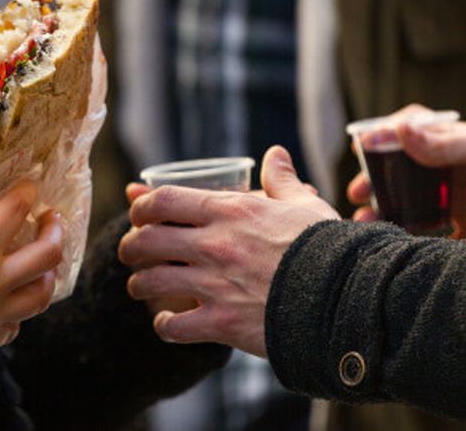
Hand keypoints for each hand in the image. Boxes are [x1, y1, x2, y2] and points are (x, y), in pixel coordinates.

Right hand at [0, 181, 63, 359]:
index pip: (14, 211)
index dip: (25, 193)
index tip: (30, 186)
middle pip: (47, 255)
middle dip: (55, 231)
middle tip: (52, 220)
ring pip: (40, 296)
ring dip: (46, 276)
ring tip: (42, 266)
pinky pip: (13, 327)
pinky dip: (16, 314)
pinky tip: (10, 305)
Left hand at [118, 146, 338, 356]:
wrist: (350, 297)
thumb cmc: (328, 249)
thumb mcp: (304, 206)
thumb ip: (281, 181)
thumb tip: (275, 154)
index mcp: (229, 211)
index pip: (162, 200)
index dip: (141, 207)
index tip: (137, 214)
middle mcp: (214, 244)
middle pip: (144, 241)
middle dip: (130, 248)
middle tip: (131, 254)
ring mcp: (214, 284)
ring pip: (151, 282)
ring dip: (140, 286)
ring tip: (141, 288)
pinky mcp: (222, 322)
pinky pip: (173, 326)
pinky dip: (164, 326)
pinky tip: (167, 323)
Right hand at [347, 104, 465, 234]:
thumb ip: (443, 145)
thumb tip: (400, 128)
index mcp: (453, 147)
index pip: (412, 131)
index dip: (383, 136)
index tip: (362, 147)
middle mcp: (451, 173)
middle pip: (401, 171)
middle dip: (374, 182)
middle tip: (356, 194)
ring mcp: (456, 202)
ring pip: (408, 205)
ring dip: (383, 214)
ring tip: (366, 228)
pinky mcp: (461, 230)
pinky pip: (429, 239)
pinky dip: (408, 246)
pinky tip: (393, 251)